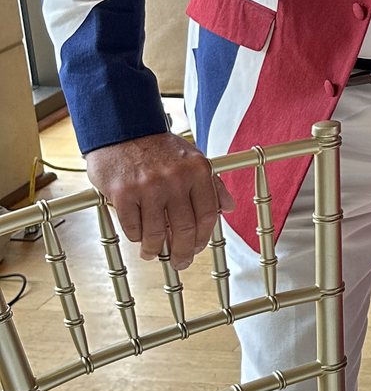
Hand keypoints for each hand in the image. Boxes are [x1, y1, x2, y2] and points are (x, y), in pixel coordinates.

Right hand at [84, 132, 235, 268]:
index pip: (208, 214)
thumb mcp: (193, 159)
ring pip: (156, 233)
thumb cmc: (160, 148)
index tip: (197, 248)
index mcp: (197, 170)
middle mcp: (176, 179)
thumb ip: (212, 184)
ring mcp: (148, 186)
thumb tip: (228, 207)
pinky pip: (133, 227)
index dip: (203, 237)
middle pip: (184, 229)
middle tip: (179, 262)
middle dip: (183, 252)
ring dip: (155, 249)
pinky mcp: (123, 192)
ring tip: (153, 253)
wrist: (123, 129)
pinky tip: (138, 237)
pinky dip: (136, 236)